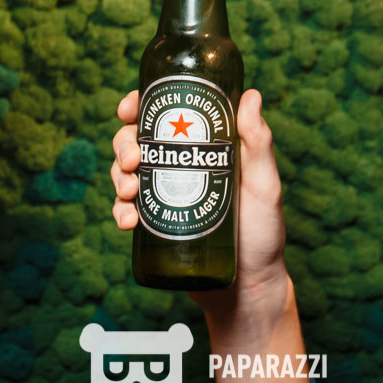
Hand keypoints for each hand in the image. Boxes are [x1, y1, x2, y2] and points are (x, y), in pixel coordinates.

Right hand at [110, 89, 290, 329]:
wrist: (248, 287)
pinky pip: (126, 209)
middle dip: (123, 144)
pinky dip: (119, 211)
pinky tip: (127, 221)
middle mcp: (180, 165)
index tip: (129, 109)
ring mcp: (165, 194)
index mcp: (204, 146)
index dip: (141, 106)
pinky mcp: (156, 223)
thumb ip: (259, 143)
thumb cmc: (265, 233)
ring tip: (130, 192)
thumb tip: (250, 95)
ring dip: (117, 177)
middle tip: (132, 160)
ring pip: (126, 173)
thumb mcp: (265, 184)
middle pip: (137, 141)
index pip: (166, 115)